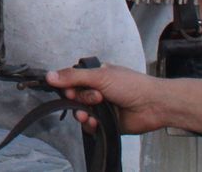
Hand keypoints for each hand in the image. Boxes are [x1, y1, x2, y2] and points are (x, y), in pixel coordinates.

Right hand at [47, 64, 168, 134]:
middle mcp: (96, 91)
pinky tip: (94, 123)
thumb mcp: (99, 76)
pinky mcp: (106, 123)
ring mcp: (101, 108)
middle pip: (74, 97)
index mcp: (95, 76)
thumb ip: (73, 77)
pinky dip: (89, 125)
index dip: (67, 86)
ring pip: (80, 112)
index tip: (68, 90)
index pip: (71, 80)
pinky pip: (90, 126)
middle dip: (79, 99)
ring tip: (89, 114)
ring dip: (82, 113)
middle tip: (92, 99)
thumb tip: (49, 76)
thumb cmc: (131, 85)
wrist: (153, 105)